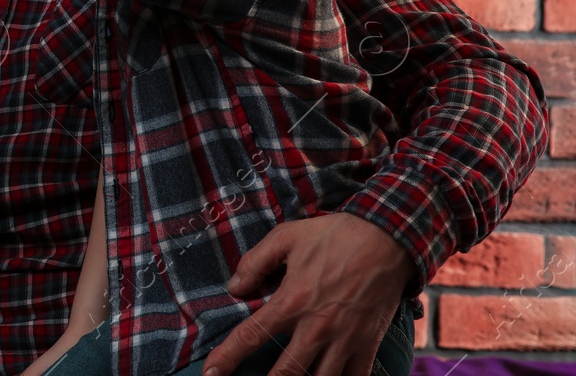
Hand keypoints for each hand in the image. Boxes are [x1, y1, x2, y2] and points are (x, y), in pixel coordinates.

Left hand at [203, 212, 412, 375]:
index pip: (250, 337)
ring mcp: (345, 339)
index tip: (210, 374)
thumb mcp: (286, 237)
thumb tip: (233, 288)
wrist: (387, 239)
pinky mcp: (368, 344)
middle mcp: (316, 327)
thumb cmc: (333, 236)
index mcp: (291, 300)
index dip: (227, 358)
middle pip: (285, 372)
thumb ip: (255, 263)